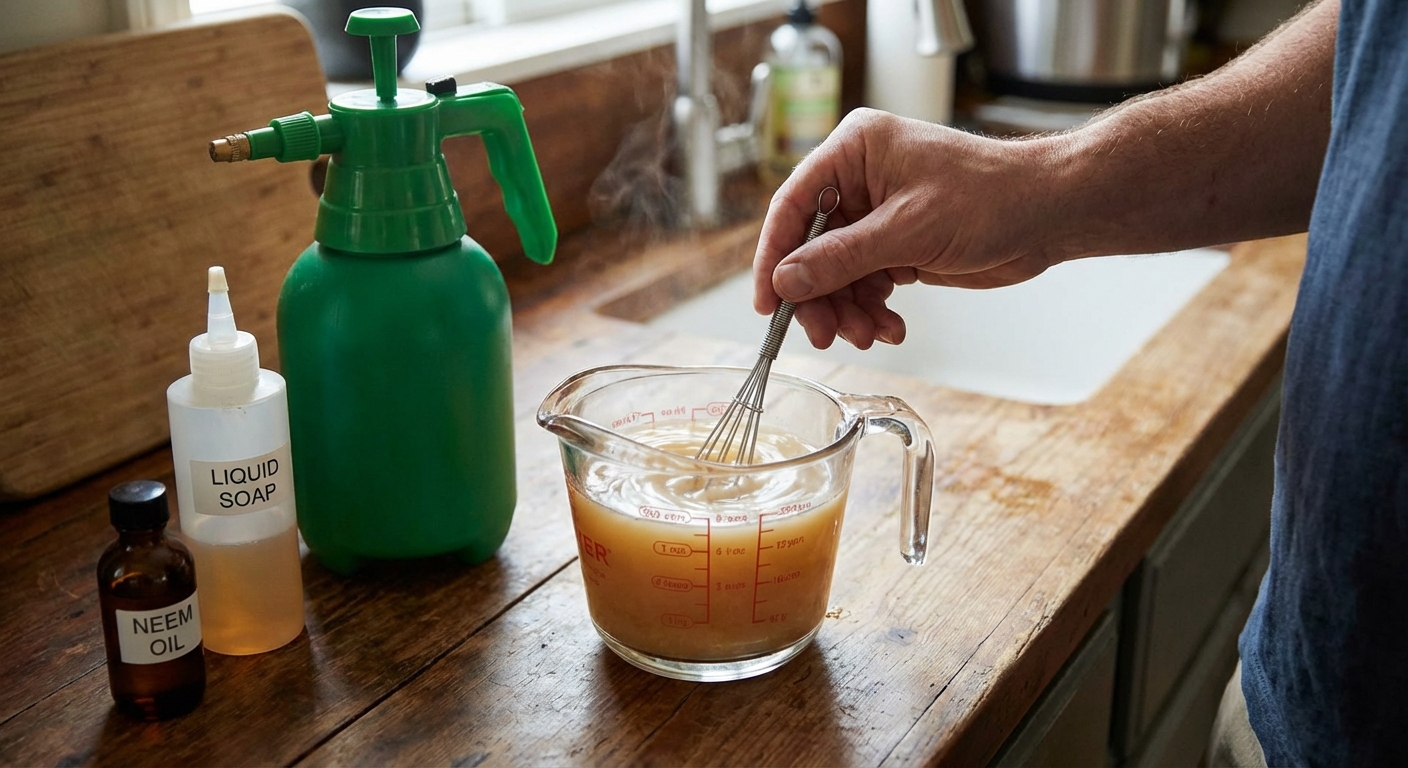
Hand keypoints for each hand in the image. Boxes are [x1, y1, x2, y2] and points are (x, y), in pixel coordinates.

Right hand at [753, 109, 1072, 350]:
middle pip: (811, 247)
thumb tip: (786, 281)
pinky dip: (872, 311)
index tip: (767, 302)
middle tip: (825, 334)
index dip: (774, 257)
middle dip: (819, 295)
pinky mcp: (897, 244)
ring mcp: (877, 214)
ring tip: (868, 336)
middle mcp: (859, 179)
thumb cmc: (992, 196)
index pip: (793, 205)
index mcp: (854, 151)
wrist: (1048, 214)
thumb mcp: (908, 231)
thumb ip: (841, 258)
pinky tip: (889, 328)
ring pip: (836, 273)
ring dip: (847, 311)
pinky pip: (865, 284)